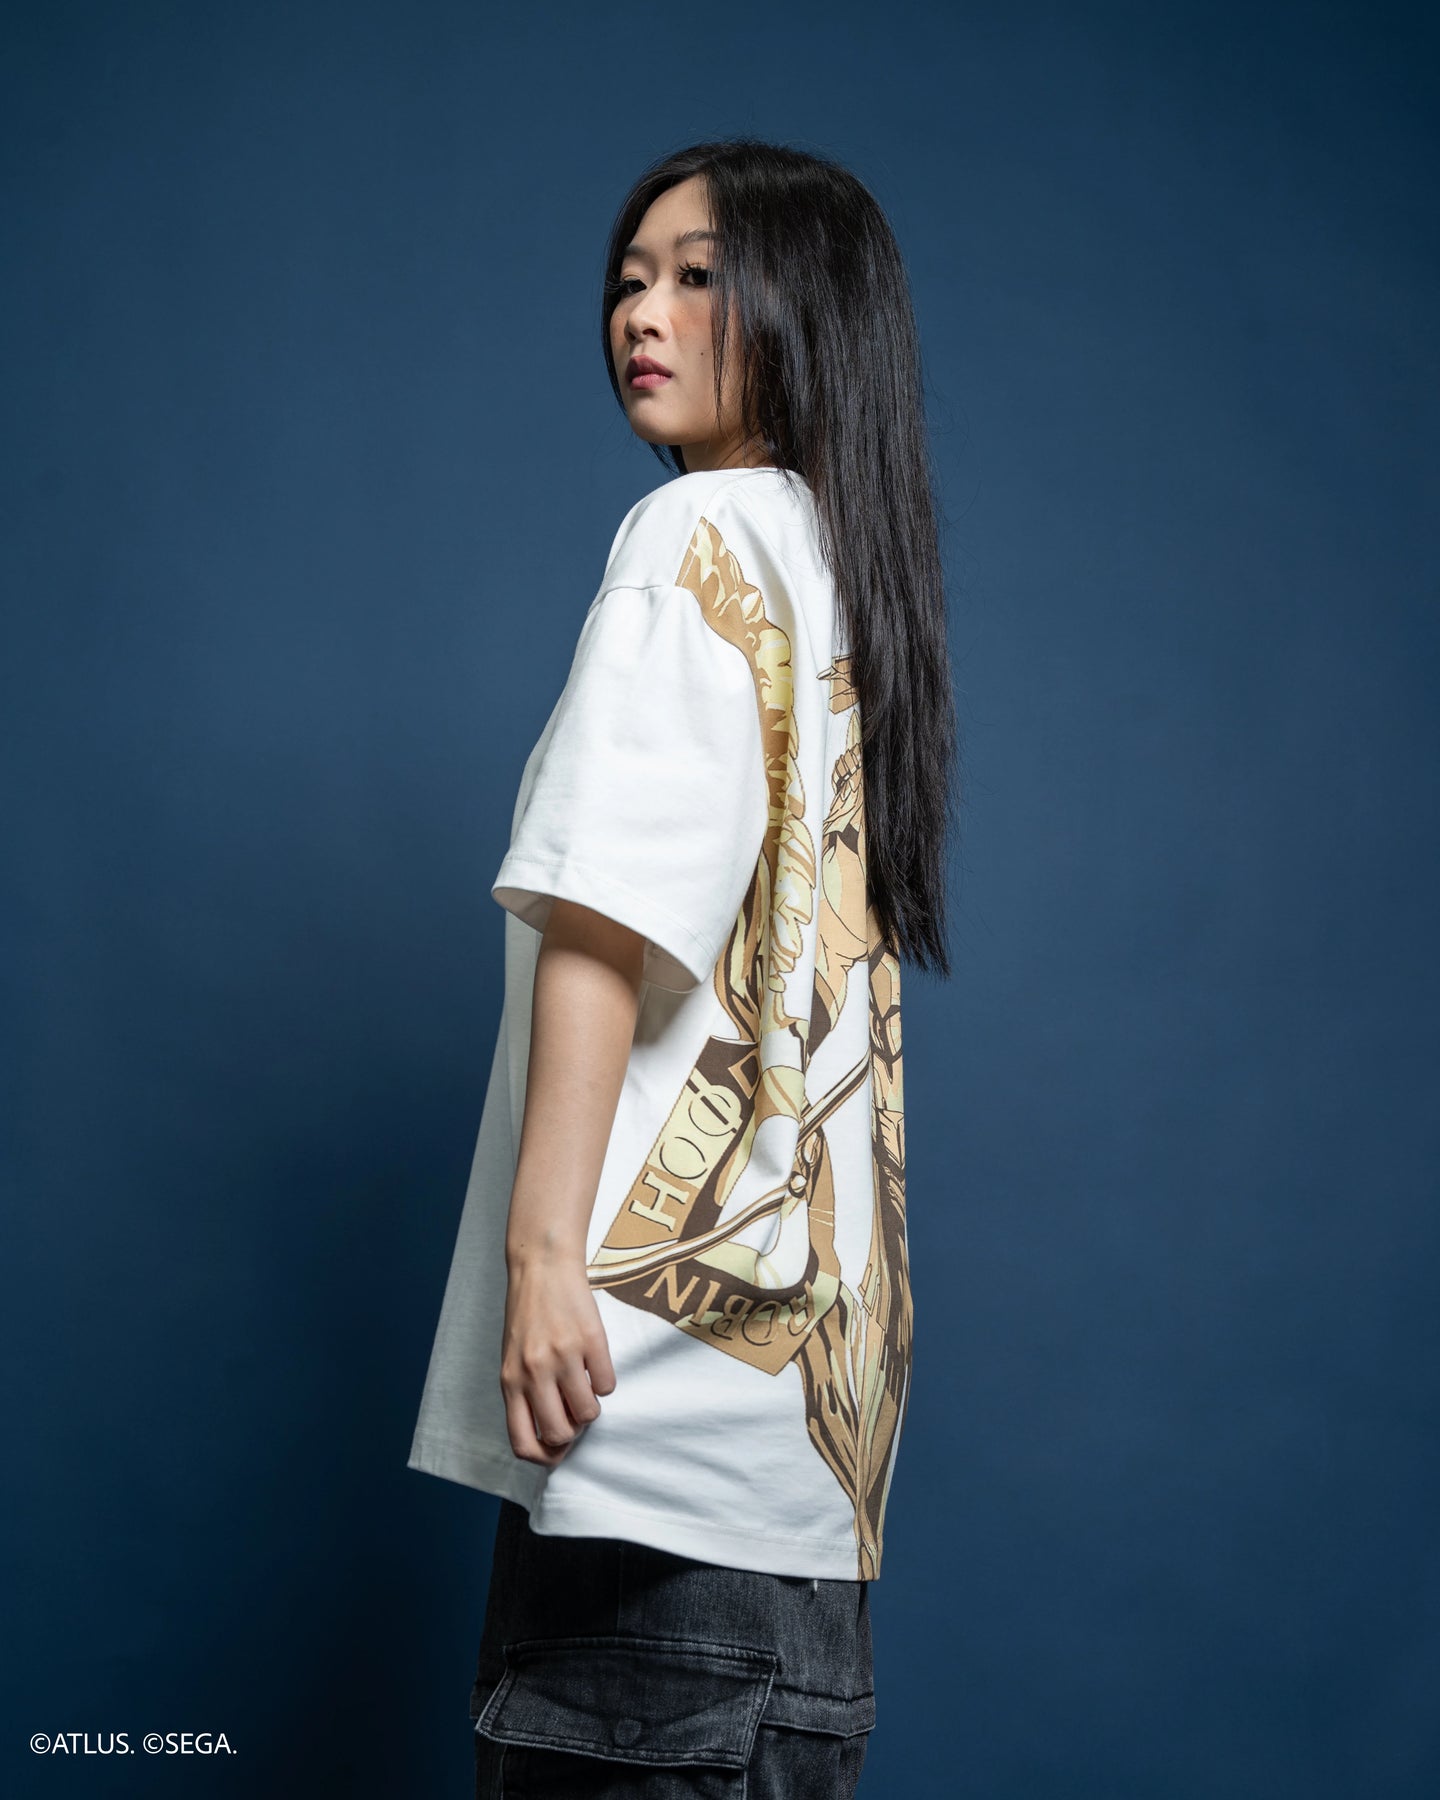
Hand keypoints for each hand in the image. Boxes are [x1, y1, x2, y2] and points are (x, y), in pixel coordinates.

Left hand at [500, 1250, 617, 1467]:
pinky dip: (605, 1379)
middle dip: (572, 1431)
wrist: (542, 1265)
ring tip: (584, 1381)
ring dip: (591, 1404)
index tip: (556, 1448)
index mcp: (510, 1381)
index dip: (544, 1457)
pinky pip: (607, 1385)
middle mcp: (534, 1373)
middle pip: (559, 1434)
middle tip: (574, 1409)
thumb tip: (550, 1434)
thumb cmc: (528, 1315)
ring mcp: (563, 1357)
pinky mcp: (591, 1340)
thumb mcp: (514, 1358)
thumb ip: (525, 1393)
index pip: (522, 1443)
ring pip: (589, 1413)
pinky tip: (594, 1360)